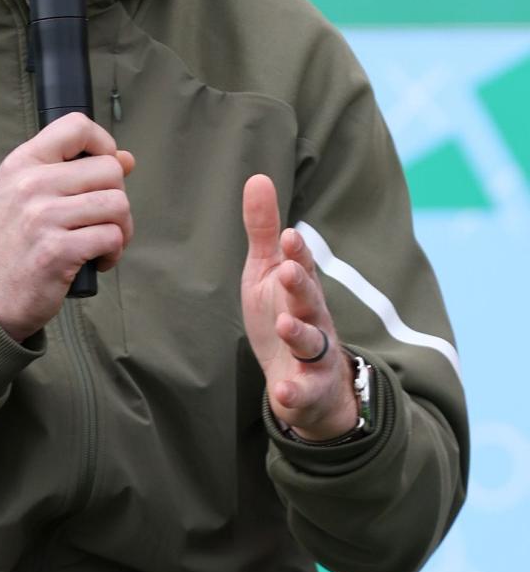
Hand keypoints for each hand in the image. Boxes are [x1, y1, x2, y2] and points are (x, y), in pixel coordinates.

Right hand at [0, 113, 134, 341]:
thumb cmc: (15, 244)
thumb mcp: (29, 197)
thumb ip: (74, 172)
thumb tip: (126, 159)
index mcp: (21, 163)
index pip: (76, 126)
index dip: (103, 144)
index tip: (102, 171)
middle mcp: (30, 184)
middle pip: (110, 170)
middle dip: (117, 198)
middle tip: (102, 220)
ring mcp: (42, 217)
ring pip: (117, 204)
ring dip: (122, 227)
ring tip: (104, 241)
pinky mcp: (57, 250)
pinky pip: (111, 237)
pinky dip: (114, 252)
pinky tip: (98, 260)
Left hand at [241, 174, 357, 440]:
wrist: (312, 384)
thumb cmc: (284, 316)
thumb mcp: (268, 273)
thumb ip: (263, 231)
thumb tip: (258, 177)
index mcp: (301, 290)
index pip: (301, 267)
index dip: (296, 252)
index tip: (288, 234)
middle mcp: (313, 319)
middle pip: (309, 301)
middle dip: (301, 286)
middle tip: (288, 270)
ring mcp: (313, 356)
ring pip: (311, 344)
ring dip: (298, 334)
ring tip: (283, 325)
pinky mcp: (307, 389)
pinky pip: (303, 393)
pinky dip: (295, 393)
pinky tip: (284, 393)